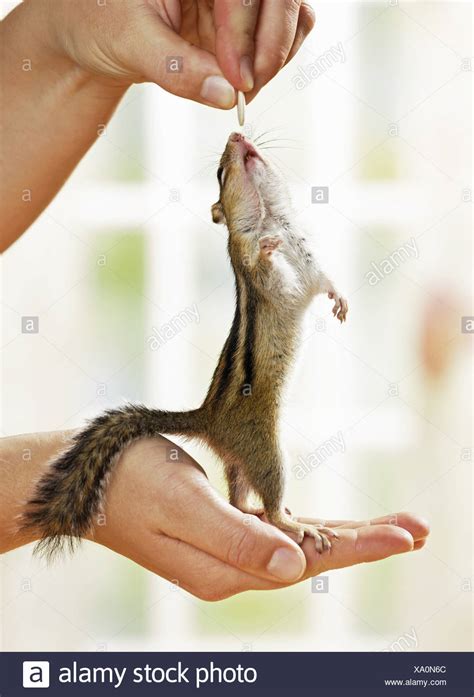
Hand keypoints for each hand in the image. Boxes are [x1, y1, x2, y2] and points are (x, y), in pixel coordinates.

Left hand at [31, 0, 314, 106]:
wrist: (91, 32)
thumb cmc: (97, 20)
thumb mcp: (129, 42)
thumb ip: (177, 69)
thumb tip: (225, 97)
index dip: (245, 33)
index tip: (237, 81)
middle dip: (271, 46)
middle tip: (246, 90)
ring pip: (290, 16)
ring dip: (275, 58)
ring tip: (240, 92)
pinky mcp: (241, 22)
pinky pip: (279, 38)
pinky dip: (270, 66)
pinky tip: (240, 87)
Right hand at [92, 437, 429, 600]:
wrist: (87, 481)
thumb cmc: (129, 481)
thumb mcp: (180, 503)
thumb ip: (234, 537)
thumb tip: (294, 566)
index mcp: (224, 568)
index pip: (307, 559)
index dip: (361, 545)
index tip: (406, 535)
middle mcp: (231, 569)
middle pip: (314, 556)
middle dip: (368, 542)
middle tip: (421, 529)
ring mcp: (226, 554)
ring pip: (302, 547)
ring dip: (350, 535)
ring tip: (395, 529)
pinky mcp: (221, 534)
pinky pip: (281, 534)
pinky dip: (317, 528)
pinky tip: (338, 527)